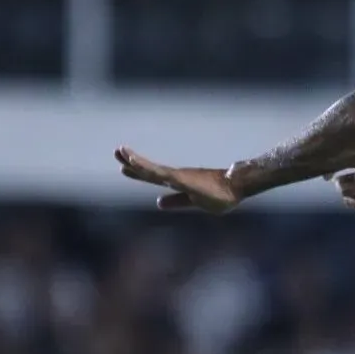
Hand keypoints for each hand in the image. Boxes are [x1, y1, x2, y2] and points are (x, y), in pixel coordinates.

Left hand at [115, 148, 239, 213]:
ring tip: (120, 151)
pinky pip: (157, 172)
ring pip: (151, 169)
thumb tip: (158, 202)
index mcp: (179, 182)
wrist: (236, 187)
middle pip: (149, 170)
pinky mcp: (180, 177)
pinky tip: (132, 161)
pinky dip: (143, 166)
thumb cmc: (221, 195)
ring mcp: (177, 176)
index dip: (138, 172)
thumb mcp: (194, 201)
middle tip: (117, 151)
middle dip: (133, 162)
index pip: (154, 177)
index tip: (123, 167)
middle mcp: (176, 176)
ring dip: (135, 161)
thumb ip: (177, 201)